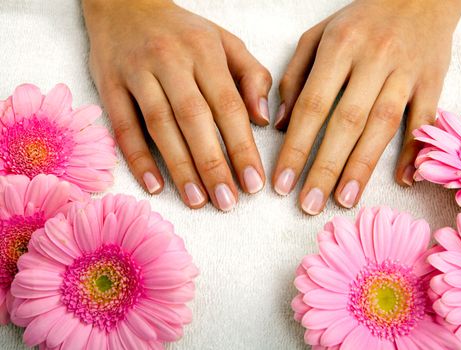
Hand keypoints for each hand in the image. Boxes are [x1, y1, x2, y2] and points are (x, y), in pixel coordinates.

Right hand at [82, 0, 271, 210]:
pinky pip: (123, 126)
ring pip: (159, 125)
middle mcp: (170, 61)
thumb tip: (263, 120)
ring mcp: (136, 72)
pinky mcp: (109, 85)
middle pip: (194, 119)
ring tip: (198, 201)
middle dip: (213, 164)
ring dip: (179, 167)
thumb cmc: (183, 32)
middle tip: (228, 202)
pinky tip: (154, 186)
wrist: (125, 3)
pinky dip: (137, 158)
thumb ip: (252, 76)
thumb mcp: (225, 42)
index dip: (242, 146)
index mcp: (204, 51)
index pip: (228, 105)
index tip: (255, 182)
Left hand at [273, 0, 460, 214]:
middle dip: (325, 167)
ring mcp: (407, 72)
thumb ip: (295, 78)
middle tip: (309, 205)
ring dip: (363, 167)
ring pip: (382, 126)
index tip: (282, 182)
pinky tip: (404, 180)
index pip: (313, 105)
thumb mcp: (318, 36)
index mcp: (340, 47)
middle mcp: (374, 59)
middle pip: (347, 122)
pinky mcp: (433, 81)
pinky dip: (416, 150)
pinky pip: (424, 119)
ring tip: (344, 200)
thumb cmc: (361, 21)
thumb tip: (282, 125)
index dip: (296, 147)